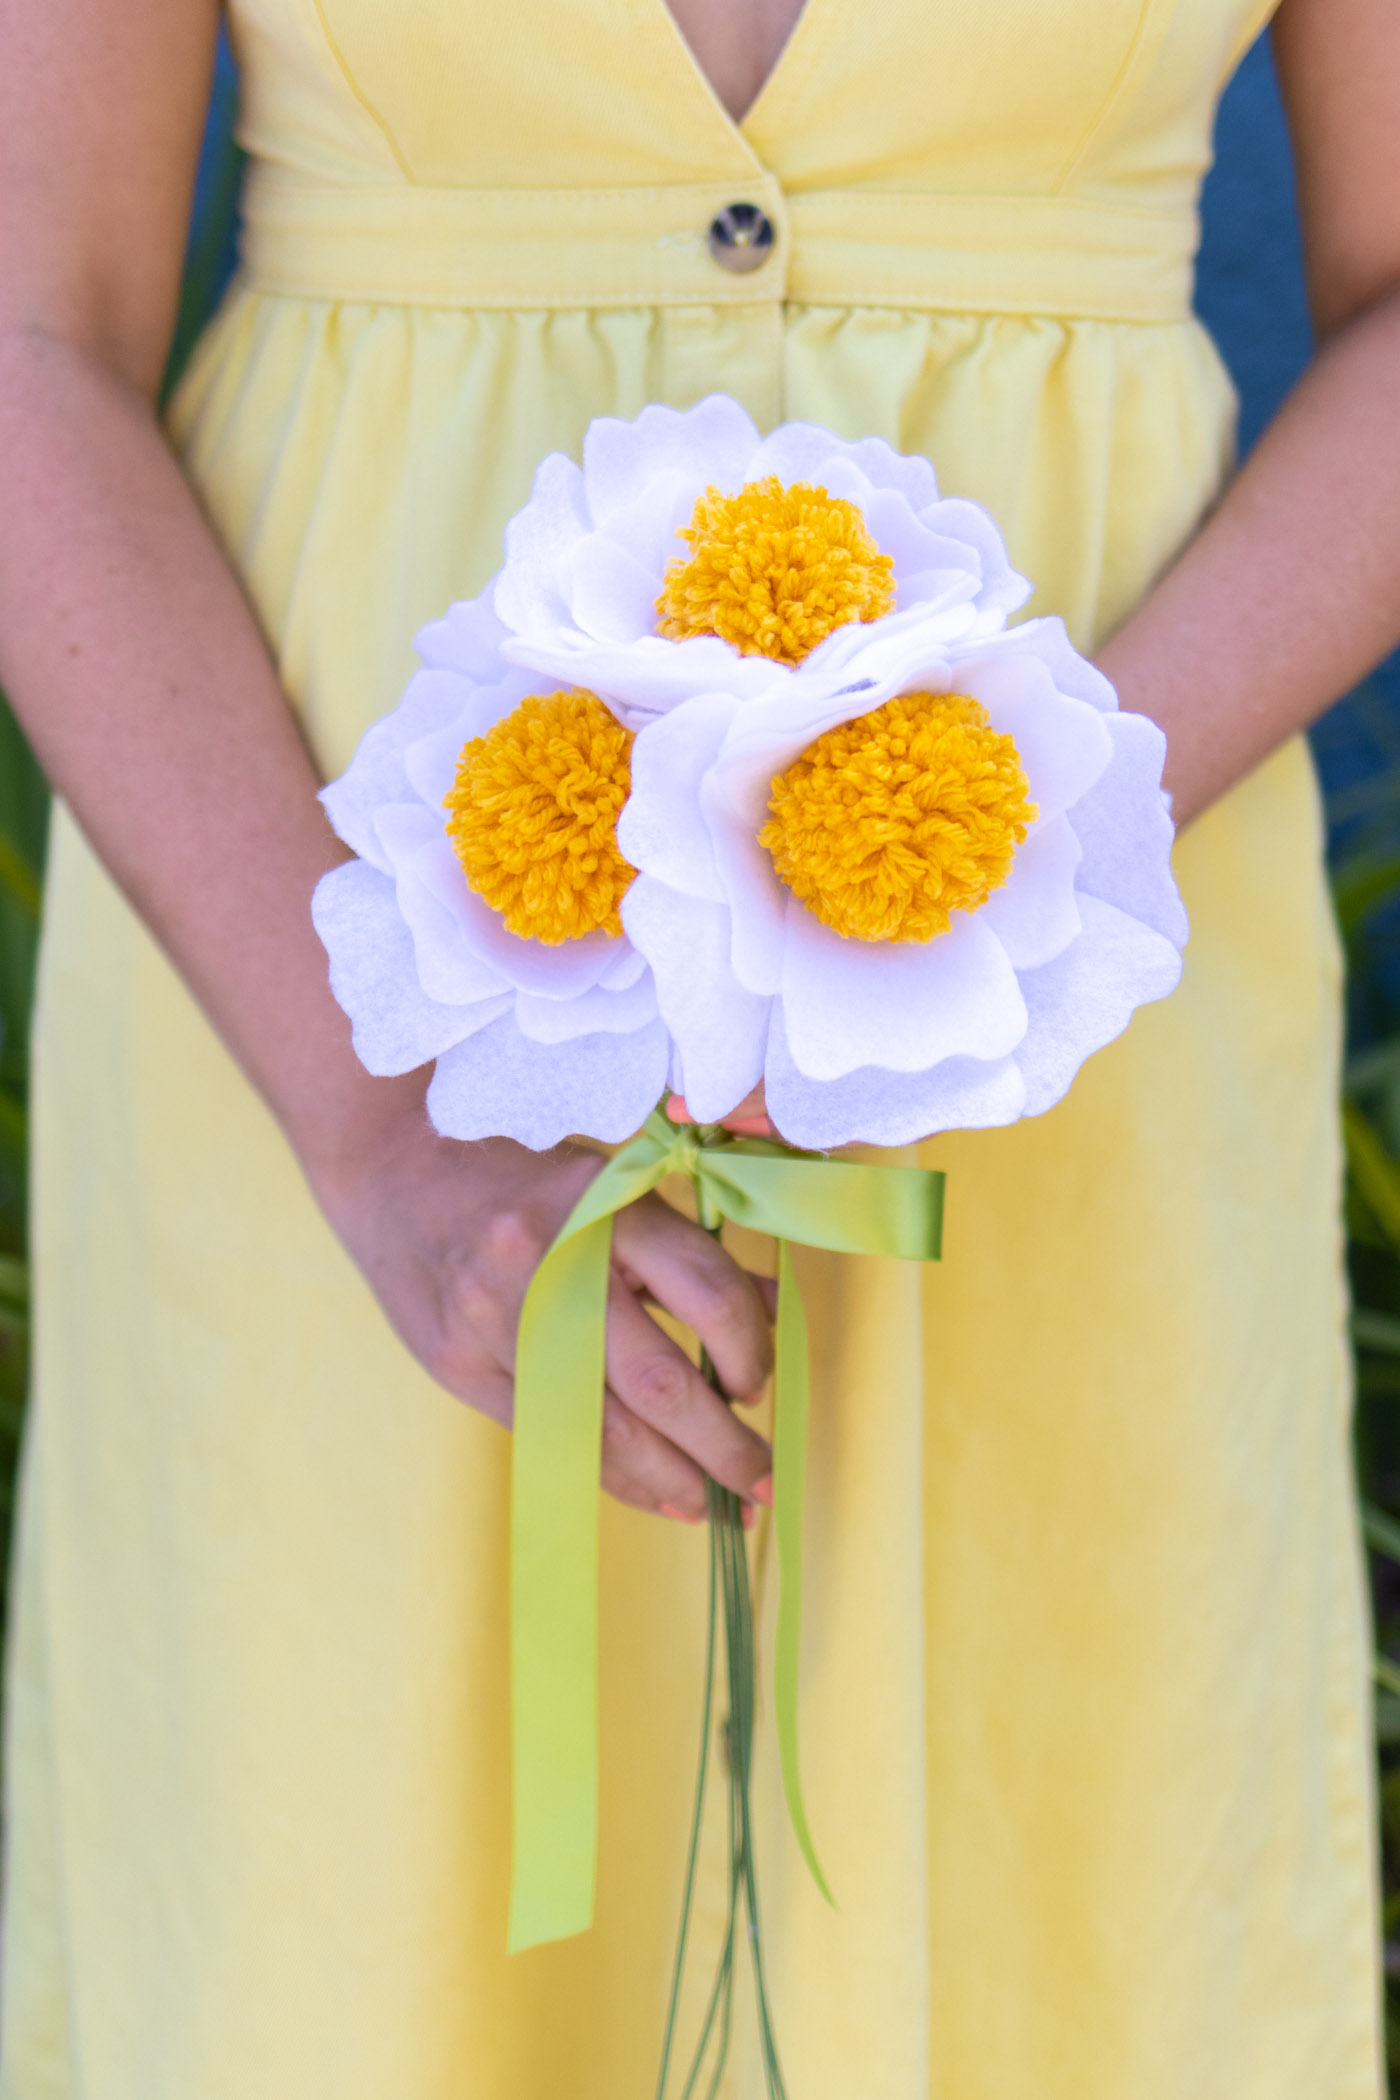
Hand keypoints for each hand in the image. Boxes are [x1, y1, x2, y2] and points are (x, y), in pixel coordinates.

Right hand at [307, 1093, 775, 1521]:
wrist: (390, 1165)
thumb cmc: (519, 1177)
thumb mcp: (610, 1189)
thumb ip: (687, 1252)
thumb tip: (774, 1314)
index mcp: (604, 1206)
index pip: (706, 1292)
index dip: (750, 1348)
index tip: (759, 1382)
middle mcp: (551, 1264)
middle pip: (659, 1381)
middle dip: (722, 1445)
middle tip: (760, 1478)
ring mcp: (497, 1320)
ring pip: (602, 1427)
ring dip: (669, 1479)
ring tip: (712, 1506)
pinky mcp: (459, 1364)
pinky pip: (550, 1436)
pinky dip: (609, 1474)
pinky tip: (650, 1494)